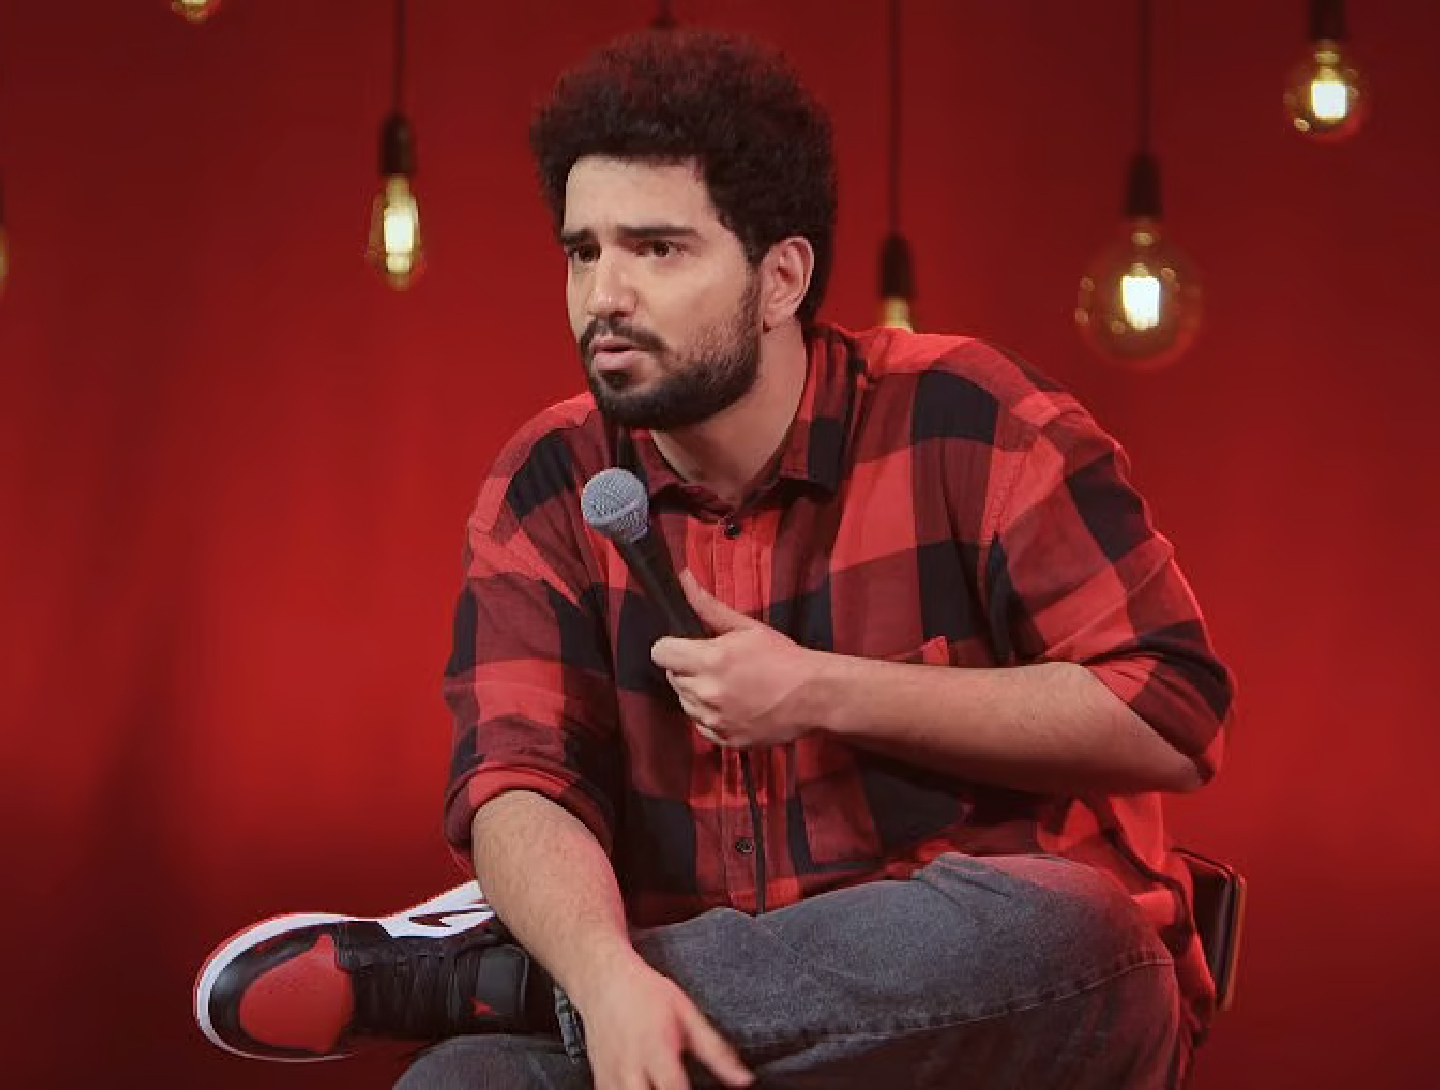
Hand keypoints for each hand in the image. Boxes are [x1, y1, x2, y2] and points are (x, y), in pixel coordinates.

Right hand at [575, 958, 752, 1089]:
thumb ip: (717, 1051)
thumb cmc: (646, 993)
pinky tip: (644, 1088)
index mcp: (656, 1050)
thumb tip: (745, 1079)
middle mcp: (630, 1067)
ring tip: (663, 1087)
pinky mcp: (600, 1080)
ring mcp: (611, 1077)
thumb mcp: (687, 1014)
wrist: (602, 979)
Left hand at [651, 570, 818, 747]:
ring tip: (726, 685)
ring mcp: (714, 720)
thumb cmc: (782, 657)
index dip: (671, 647)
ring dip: (697, 692)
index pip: (660, 653)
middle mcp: (706, 692)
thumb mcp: (746, 627)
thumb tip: (682, 577)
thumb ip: (708, 606)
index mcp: (709, 660)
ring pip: (685, 703)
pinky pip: (700, 726)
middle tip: (715, 664)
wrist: (813, 695)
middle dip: (686, 668)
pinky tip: (732, 706)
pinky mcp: (725, 741)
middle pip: (672, 677)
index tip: (685, 647)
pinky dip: (710, 716)